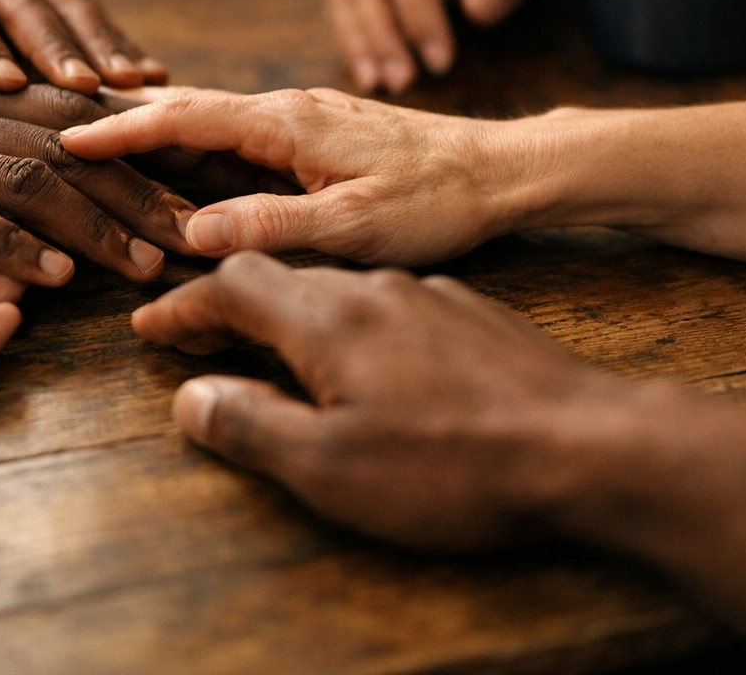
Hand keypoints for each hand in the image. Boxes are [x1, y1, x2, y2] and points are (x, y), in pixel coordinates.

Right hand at [0, 58, 198, 280]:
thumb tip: (33, 182)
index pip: (78, 117)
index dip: (147, 151)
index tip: (201, 185)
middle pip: (77, 146)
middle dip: (149, 189)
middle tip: (205, 230)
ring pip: (38, 175)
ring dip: (103, 222)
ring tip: (153, 262)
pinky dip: (14, 246)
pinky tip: (56, 276)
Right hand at [61, 87, 524, 264]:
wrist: (500, 170)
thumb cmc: (436, 199)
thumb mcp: (354, 225)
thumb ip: (270, 224)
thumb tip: (188, 231)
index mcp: (286, 122)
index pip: (183, 117)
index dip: (120, 130)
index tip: (66, 136)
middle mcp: (287, 109)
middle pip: (185, 109)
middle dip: (122, 119)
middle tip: (61, 128)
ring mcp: (301, 118)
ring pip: (209, 120)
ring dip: (155, 132)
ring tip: (98, 143)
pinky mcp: (315, 135)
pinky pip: (236, 134)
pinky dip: (195, 145)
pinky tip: (179, 163)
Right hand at [136, 253, 745, 655]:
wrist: (594, 443)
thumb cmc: (455, 463)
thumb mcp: (332, 468)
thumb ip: (251, 427)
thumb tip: (190, 397)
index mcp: (327, 315)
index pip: (231, 285)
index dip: (183, 308)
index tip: (150, 328)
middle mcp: (374, 287)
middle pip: (282, 277)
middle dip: (231, 306)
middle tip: (199, 343)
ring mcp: (429, 296)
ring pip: (339, 289)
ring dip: (294, 316)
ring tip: (277, 356)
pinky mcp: (473, 315)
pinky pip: (390, 306)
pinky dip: (353, 326)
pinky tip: (369, 366)